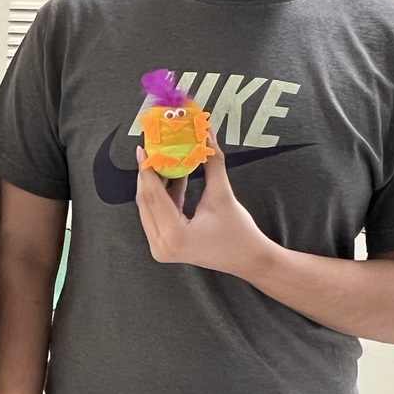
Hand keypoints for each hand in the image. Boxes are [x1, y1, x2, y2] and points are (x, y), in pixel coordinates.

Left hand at [134, 130, 272, 277]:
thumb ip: (211, 162)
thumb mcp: (222, 194)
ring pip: (148, 208)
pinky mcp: (163, 246)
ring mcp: (160, 249)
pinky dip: (162, 197)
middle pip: (146, 201)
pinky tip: (172, 177)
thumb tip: (206, 134)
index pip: (153, 195)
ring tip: (161, 161)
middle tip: (151, 151)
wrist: (250, 260)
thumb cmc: (239, 232)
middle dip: (148, 174)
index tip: (143, 149)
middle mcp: (161, 245)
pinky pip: (156, 215)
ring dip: (154, 184)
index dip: (147, 169)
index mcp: (174, 235)